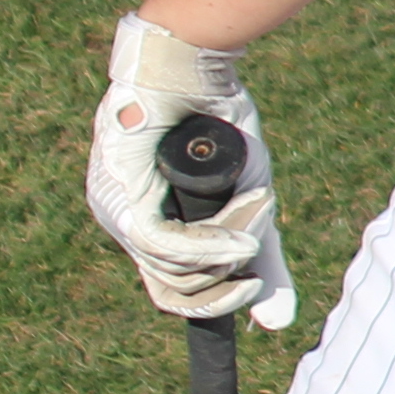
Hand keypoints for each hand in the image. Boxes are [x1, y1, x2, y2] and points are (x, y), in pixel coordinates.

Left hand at [87, 12, 297, 328]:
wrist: (192, 68)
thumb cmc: (216, 126)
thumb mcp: (247, 199)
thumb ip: (259, 258)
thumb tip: (278, 325)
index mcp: (143, 223)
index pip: (171, 291)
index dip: (216, 299)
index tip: (254, 288)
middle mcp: (120, 223)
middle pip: (173, 290)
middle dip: (227, 278)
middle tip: (258, 248)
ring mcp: (116, 211)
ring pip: (173, 271)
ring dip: (228, 247)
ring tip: (259, 207)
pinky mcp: (123, 195)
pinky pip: (166, 244)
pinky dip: (210, 244)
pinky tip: (239, 234)